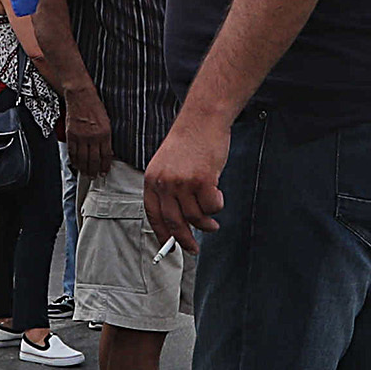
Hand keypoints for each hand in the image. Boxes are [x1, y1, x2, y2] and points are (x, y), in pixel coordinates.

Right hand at [58, 84, 115, 174]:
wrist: (80, 95)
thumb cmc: (94, 105)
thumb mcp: (106, 121)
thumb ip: (106, 136)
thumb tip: (106, 151)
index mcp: (105, 133)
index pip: (106, 155)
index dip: (104, 166)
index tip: (104, 172)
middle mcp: (93, 137)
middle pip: (93, 160)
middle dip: (94, 171)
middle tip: (94, 177)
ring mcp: (81, 136)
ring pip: (82, 158)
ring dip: (83, 168)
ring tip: (85, 173)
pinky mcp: (71, 134)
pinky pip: (72, 152)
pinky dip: (73, 160)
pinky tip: (75, 164)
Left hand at [142, 119, 226, 250]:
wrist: (202, 120)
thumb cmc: (188, 142)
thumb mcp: (167, 165)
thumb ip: (168, 189)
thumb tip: (177, 220)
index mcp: (152, 180)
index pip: (153, 215)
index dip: (161, 235)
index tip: (168, 248)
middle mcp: (165, 183)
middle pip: (174, 222)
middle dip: (185, 240)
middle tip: (194, 249)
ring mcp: (183, 182)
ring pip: (196, 217)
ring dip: (206, 224)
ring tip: (213, 223)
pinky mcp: (203, 180)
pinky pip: (212, 206)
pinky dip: (217, 207)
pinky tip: (218, 198)